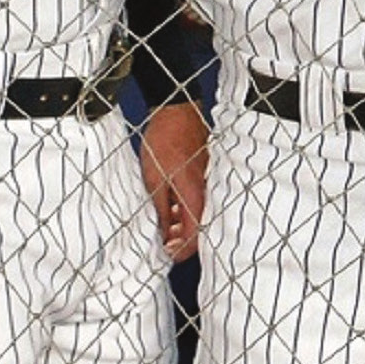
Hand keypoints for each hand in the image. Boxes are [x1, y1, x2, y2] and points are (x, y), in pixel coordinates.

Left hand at [140, 102, 209, 260]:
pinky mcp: (208, 176)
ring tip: (164, 217)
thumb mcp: (153, 181)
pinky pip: (202, 201)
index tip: (164, 252)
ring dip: (184, 223)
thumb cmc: (163, 141)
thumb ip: (162, 211)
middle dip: (181, 239)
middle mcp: (209, 193)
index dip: (178, 252)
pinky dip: (188, 208)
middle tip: (163, 235)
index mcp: (195, 197)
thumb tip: (165, 237)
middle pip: (201, 230)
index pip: (194, 240)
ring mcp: (210, 184)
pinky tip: (173, 203)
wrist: (177, 111)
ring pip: (202, 216)